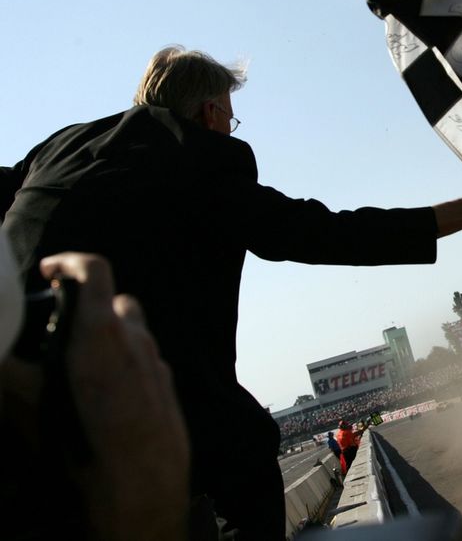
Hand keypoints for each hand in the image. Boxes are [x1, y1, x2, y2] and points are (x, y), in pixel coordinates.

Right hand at [39, 253, 189, 540]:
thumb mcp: (33, 404)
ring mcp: (155, 358)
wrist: (144, 478)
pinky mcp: (167, 381)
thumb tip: (3, 357)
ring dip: (110, 337)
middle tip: (62, 329)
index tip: (50, 270)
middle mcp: (134, 338)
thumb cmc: (89, 440)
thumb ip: (12, 371)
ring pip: (133, 331)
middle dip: (89, 309)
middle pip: (114, 302)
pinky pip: (145, 359)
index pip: (94, 268)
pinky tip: (107, 392)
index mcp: (101, 332)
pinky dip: (126, 363)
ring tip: (82, 365)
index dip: (69, 261)